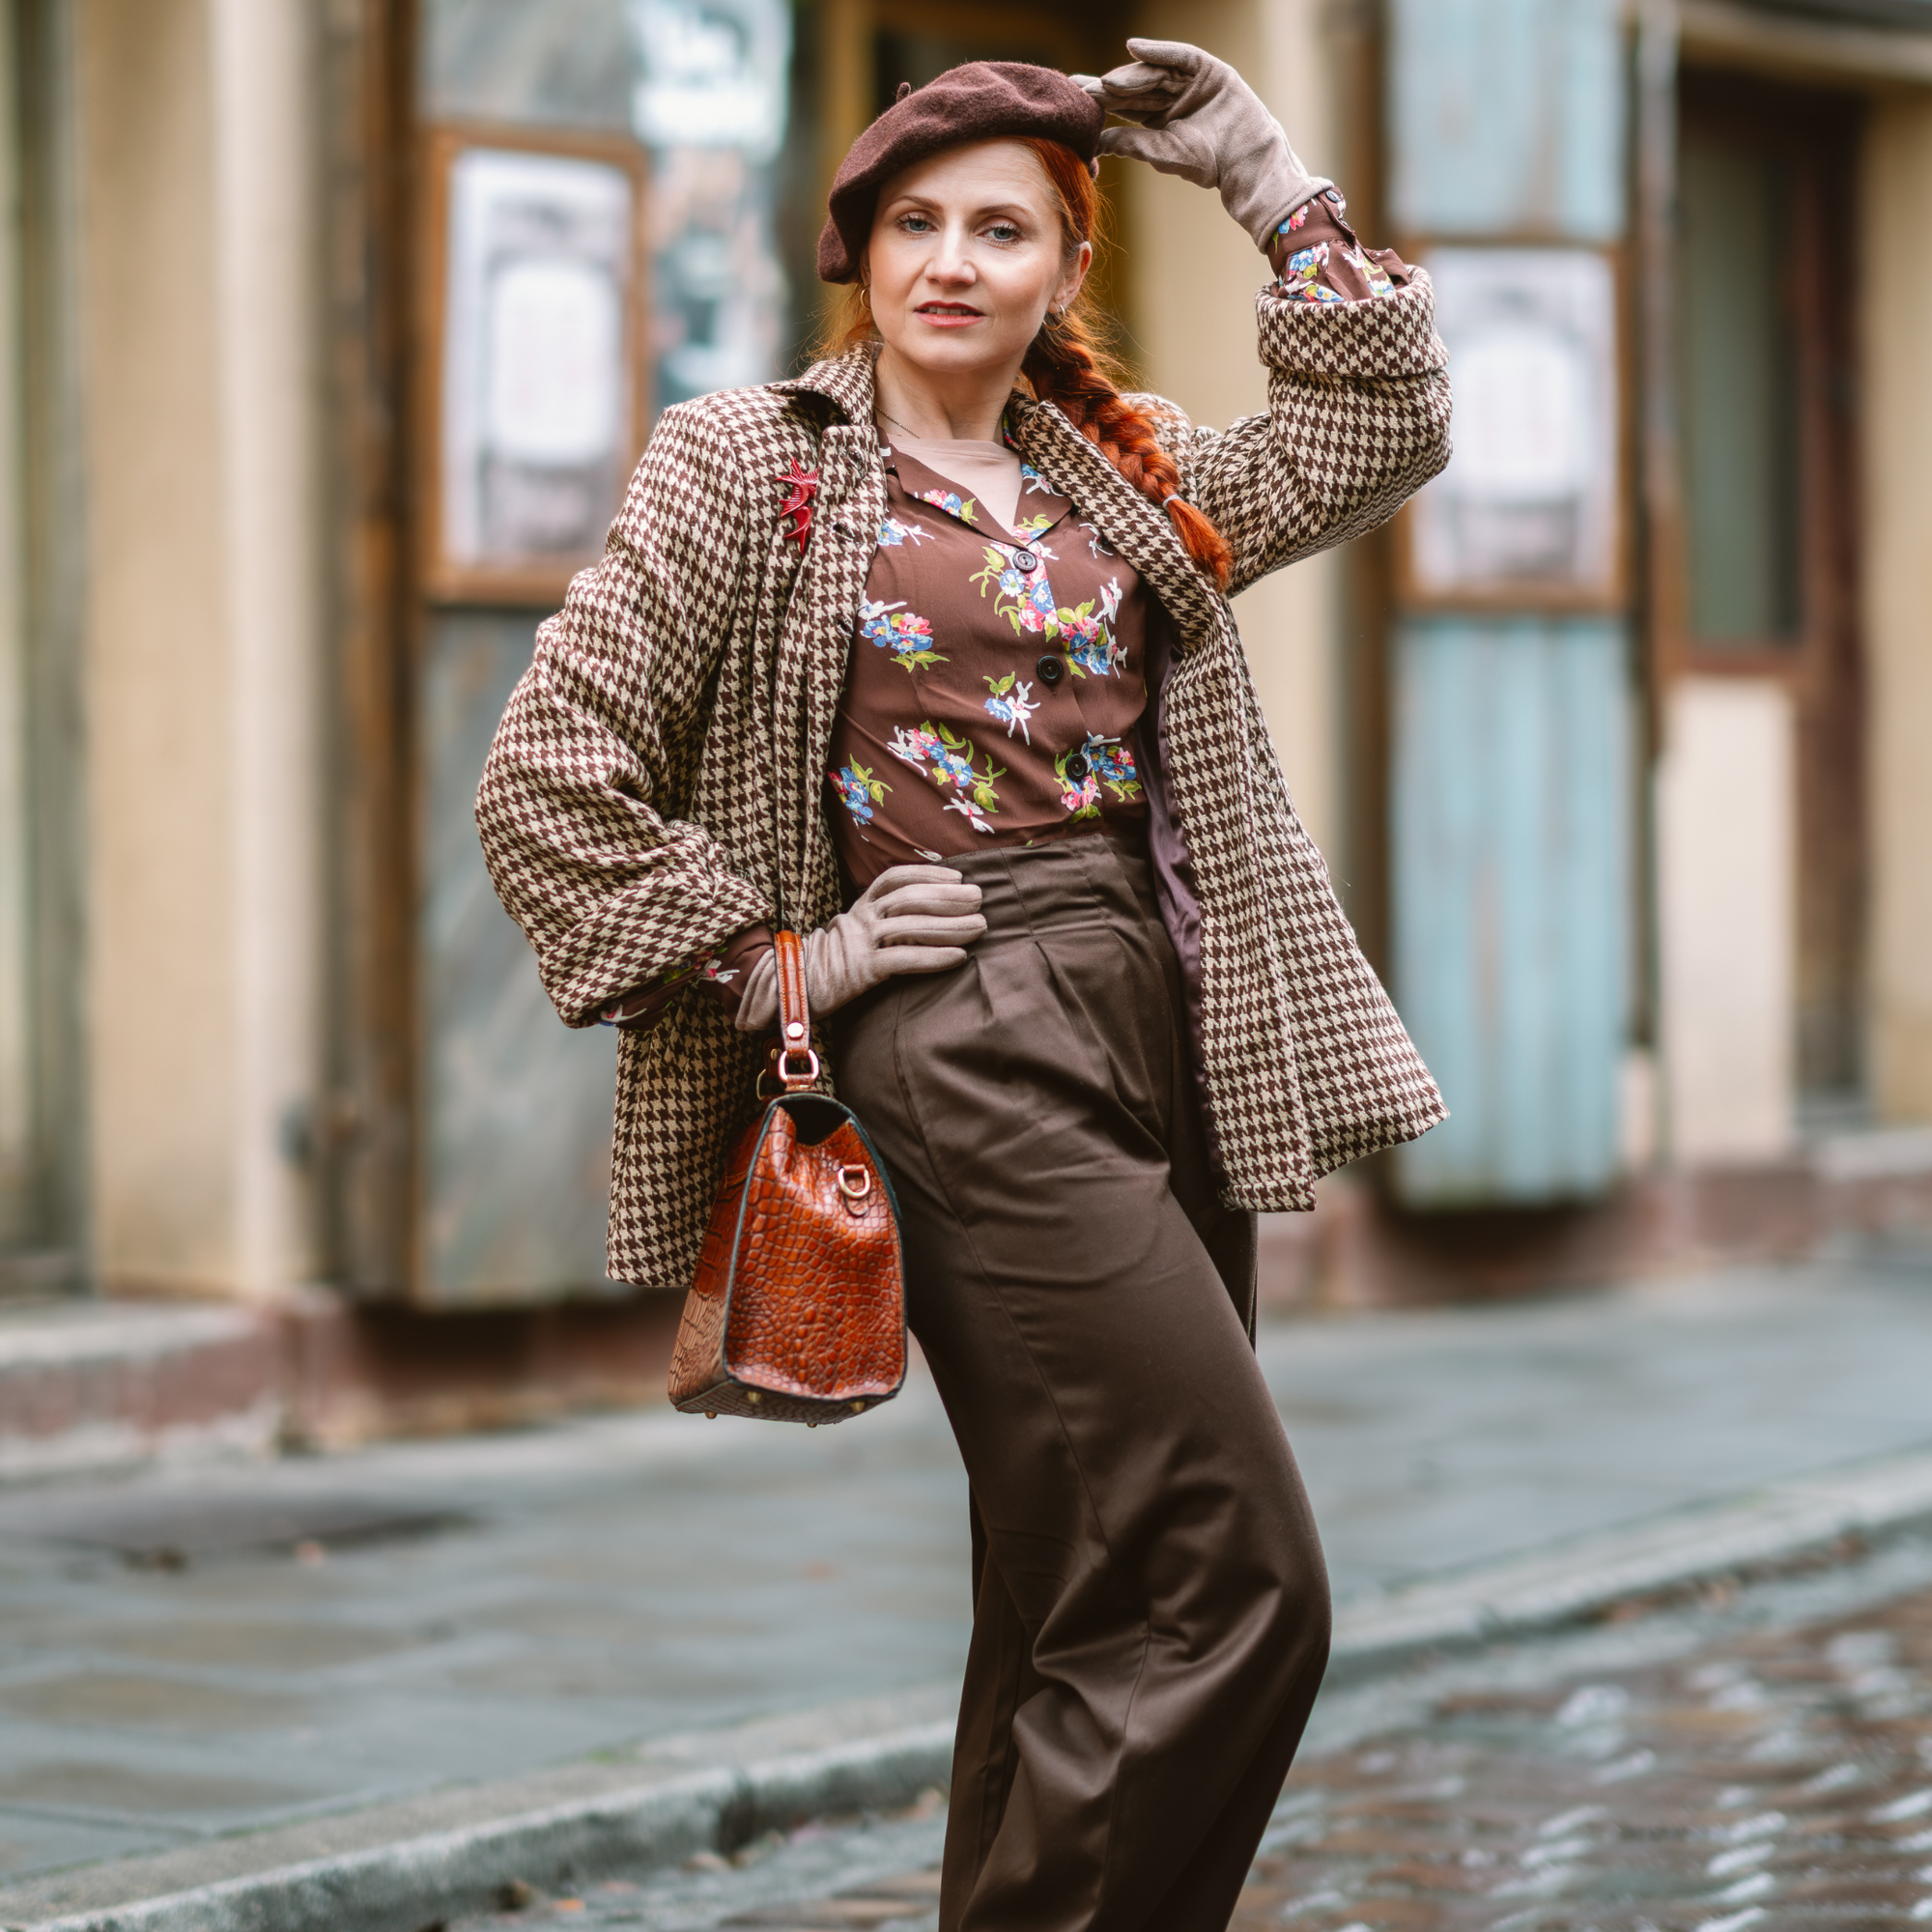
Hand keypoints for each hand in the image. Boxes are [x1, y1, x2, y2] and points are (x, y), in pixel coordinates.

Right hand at [734, 864, 985, 1029]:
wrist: (790, 987)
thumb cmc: (830, 963)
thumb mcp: (854, 933)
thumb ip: (880, 922)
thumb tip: (922, 917)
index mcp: (859, 906)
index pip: (895, 878)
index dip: (927, 873)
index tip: (957, 875)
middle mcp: (861, 918)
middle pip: (910, 899)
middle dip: (949, 897)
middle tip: (980, 898)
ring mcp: (860, 943)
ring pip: (912, 926)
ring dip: (951, 926)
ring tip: (980, 927)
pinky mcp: (862, 970)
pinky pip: (903, 960)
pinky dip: (934, 957)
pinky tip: (959, 958)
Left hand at [1072, 39, 1328, 248]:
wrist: (1243, 161)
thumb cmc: (1204, 163)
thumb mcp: (1158, 151)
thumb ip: (1128, 143)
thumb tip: (1093, 142)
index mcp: (1159, 117)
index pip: (1125, 104)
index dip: (1102, 101)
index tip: (1075, 100)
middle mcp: (1171, 96)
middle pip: (1135, 85)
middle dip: (1109, 86)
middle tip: (1081, 87)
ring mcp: (1189, 81)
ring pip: (1154, 73)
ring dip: (1130, 75)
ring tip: (1107, 82)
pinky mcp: (1207, 69)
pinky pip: (1179, 55)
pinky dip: (1158, 50)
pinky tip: (1133, 47)